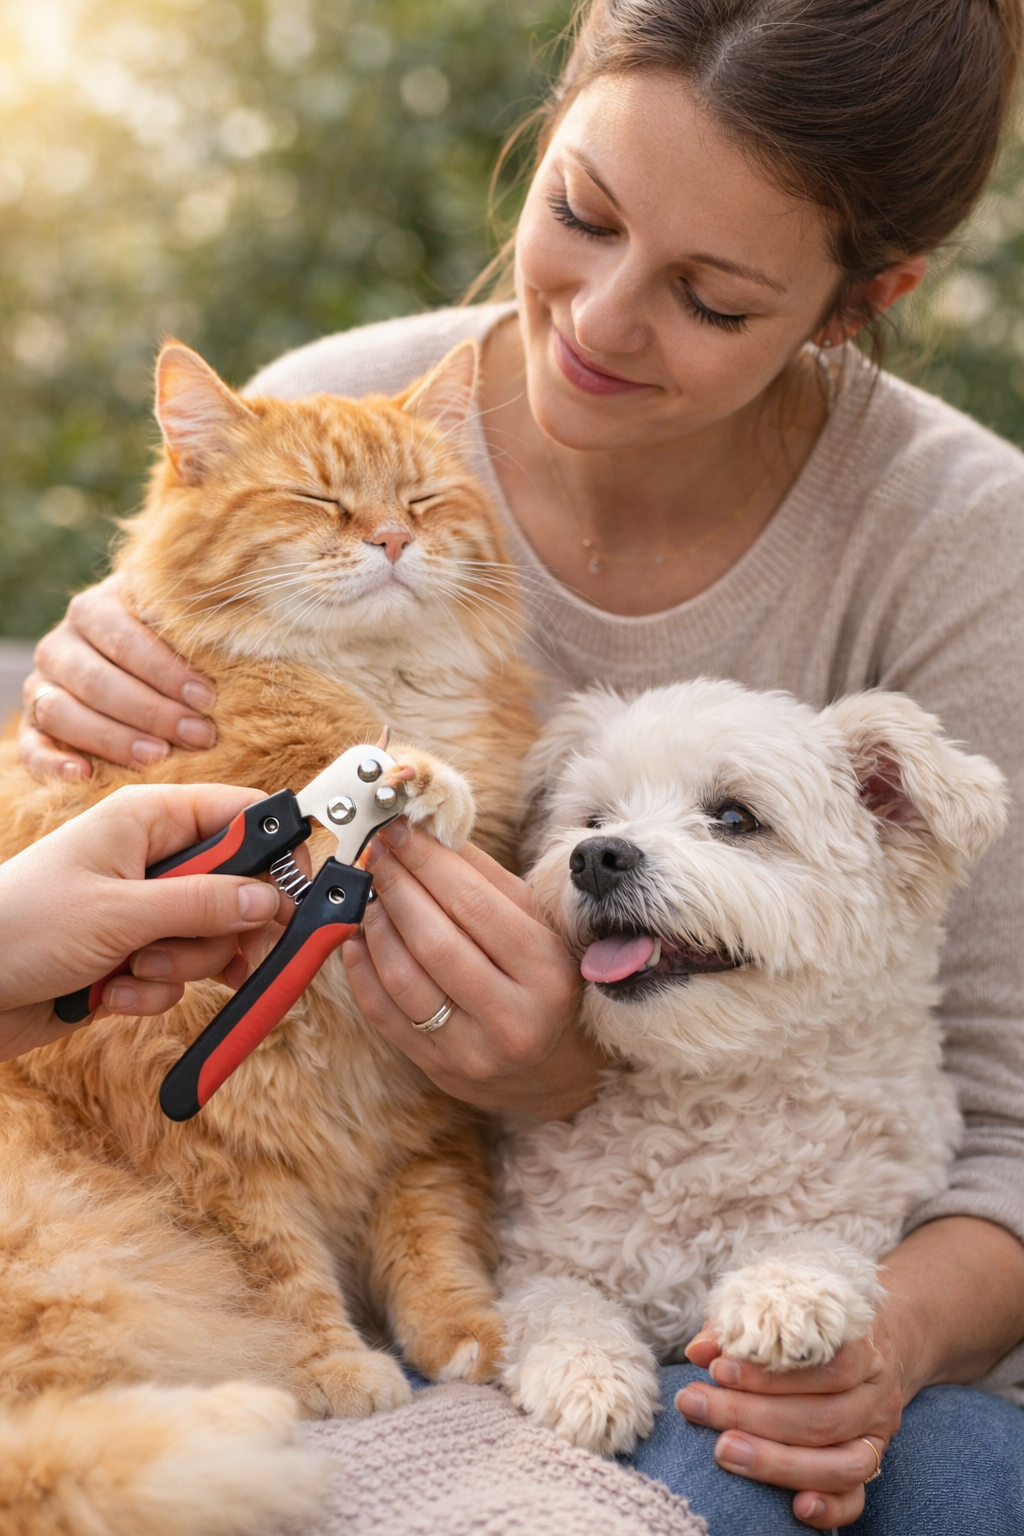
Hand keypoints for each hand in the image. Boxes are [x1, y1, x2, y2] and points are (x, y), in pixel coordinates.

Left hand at [0, 783, 285, 1059]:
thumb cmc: (19, 929)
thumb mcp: (120, 914)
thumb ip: (202, 906)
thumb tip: (269, 900)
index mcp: (147, 820)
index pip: (238, 814)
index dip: (275, 850)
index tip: (297, 892)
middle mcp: (151, 859)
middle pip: (235, 887)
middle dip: (220, 930)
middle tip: (228, 956)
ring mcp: (143, 910)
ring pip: (209, 938)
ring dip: (179, 967)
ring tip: (131, 972)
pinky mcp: (133, 956)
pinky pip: (178, 975)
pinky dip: (150, 992)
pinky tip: (109, 995)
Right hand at [19, 571, 216, 779]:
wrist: (136, 664)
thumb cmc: (178, 645)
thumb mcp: (187, 623)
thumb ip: (204, 620)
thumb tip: (249, 623)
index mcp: (96, 608)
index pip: (121, 634)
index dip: (164, 668)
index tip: (207, 697)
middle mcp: (63, 644)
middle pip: (95, 678)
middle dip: (150, 710)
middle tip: (197, 734)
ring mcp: (44, 685)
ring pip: (61, 711)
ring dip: (111, 737)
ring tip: (156, 756)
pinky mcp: (34, 725)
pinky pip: (31, 746)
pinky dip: (52, 762)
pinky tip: (84, 775)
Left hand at [342, 817, 605, 1118]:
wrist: (552, 1067)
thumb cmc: (545, 979)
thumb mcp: (538, 925)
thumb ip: (486, 880)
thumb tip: (429, 833)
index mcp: (547, 971)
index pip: (474, 904)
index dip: (428, 862)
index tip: (400, 830)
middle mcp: (513, 1017)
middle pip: (434, 941)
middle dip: (397, 886)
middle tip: (376, 852)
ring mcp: (472, 1050)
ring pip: (403, 978)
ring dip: (375, 925)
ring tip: (369, 892)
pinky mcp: (436, 1068)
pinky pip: (383, 1013)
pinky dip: (362, 968)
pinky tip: (358, 936)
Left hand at [675, 1217, 1023, 1527]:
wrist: (874, 1344)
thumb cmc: (812, 1326)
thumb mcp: (785, 1312)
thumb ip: (742, 1328)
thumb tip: (699, 1351)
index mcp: (862, 1344)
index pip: (823, 1362)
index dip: (768, 1372)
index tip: (717, 1370)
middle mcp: (875, 1392)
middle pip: (822, 1416)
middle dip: (752, 1414)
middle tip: (698, 1406)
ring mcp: (877, 1433)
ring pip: (840, 1461)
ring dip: (777, 1462)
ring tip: (723, 1451)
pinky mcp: (872, 1466)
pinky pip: (857, 1497)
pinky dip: (830, 1508)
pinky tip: (796, 1508)